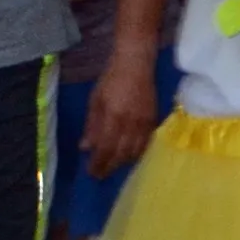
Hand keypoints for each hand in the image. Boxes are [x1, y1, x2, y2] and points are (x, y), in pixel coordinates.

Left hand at [82, 58, 157, 176]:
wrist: (136, 64)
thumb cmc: (111, 79)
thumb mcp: (95, 100)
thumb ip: (91, 125)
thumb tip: (85, 148)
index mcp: (114, 117)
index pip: (105, 148)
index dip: (98, 163)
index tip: (91, 173)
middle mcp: (131, 123)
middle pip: (121, 154)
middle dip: (110, 167)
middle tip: (100, 175)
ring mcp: (145, 123)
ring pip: (135, 151)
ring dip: (123, 162)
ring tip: (113, 167)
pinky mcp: (154, 120)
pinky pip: (146, 144)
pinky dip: (136, 153)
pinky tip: (129, 156)